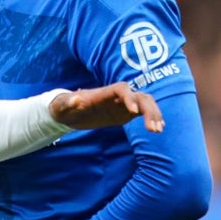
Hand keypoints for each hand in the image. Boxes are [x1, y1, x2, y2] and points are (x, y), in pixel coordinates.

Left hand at [49, 82, 163, 131]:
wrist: (68, 111)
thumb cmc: (64, 107)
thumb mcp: (62, 106)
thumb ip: (68, 102)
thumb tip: (75, 99)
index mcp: (103, 93)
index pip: (122, 89)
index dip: (129, 97)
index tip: (133, 112)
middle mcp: (116, 96)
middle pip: (139, 96)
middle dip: (149, 109)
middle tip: (154, 129)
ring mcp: (122, 104)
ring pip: (145, 103)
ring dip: (154, 114)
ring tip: (157, 130)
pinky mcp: (125, 113)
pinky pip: (143, 112)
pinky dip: (152, 118)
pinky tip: (158, 128)